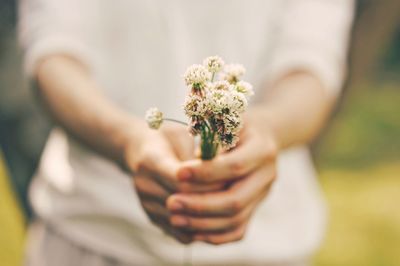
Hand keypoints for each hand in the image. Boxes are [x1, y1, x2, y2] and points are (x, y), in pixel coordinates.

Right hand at [125, 123, 224, 242]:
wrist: (141, 151)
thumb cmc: (168, 138)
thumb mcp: (183, 135)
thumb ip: (199, 153)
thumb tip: (224, 169)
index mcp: (150, 160)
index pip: (181, 180)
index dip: (208, 181)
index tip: (230, 176)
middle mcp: (144, 185)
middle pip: (182, 202)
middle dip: (212, 199)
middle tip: (236, 194)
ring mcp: (147, 205)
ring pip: (183, 222)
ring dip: (209, 217)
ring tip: (231, 208)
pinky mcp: (153, 219)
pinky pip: (180, 233)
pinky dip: (201, 230)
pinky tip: (219, 219)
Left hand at [166, 110, 277, 244]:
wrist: (259, 136)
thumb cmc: (234, 124)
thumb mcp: (225, 119)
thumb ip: (211, 135)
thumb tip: (191, 160)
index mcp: (263, 149)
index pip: (234, 166)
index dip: (205, 172)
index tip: (178, 173)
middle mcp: (267, 176)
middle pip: (235, 199)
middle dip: (200, 204)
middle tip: (170, 203)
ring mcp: (263, 195)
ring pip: (235, 220)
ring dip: (202, 223)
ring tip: (174, 218)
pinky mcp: (255, 208)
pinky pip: (237, 230)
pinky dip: (214, 235)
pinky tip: (191, 230)